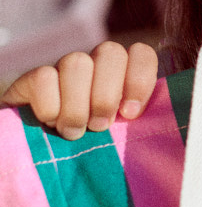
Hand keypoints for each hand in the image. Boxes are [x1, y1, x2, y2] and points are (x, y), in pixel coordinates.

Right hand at [0, 41, 158, 140]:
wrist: (39, 155)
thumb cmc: (90, 150)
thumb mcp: (120, 139)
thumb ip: (138, 128)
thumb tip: (165, 132)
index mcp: (122, 76)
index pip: (141, 54)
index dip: (139, 79)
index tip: (130, 113)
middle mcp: (95, 65)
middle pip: (110, 52)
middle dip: (106, 95)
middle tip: (99, 126)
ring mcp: (63, 69)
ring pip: (77, 62)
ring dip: (77, 104)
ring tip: (74, 131)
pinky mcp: (32, 80)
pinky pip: (44, 77)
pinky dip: (49, 106)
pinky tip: (49, 122)